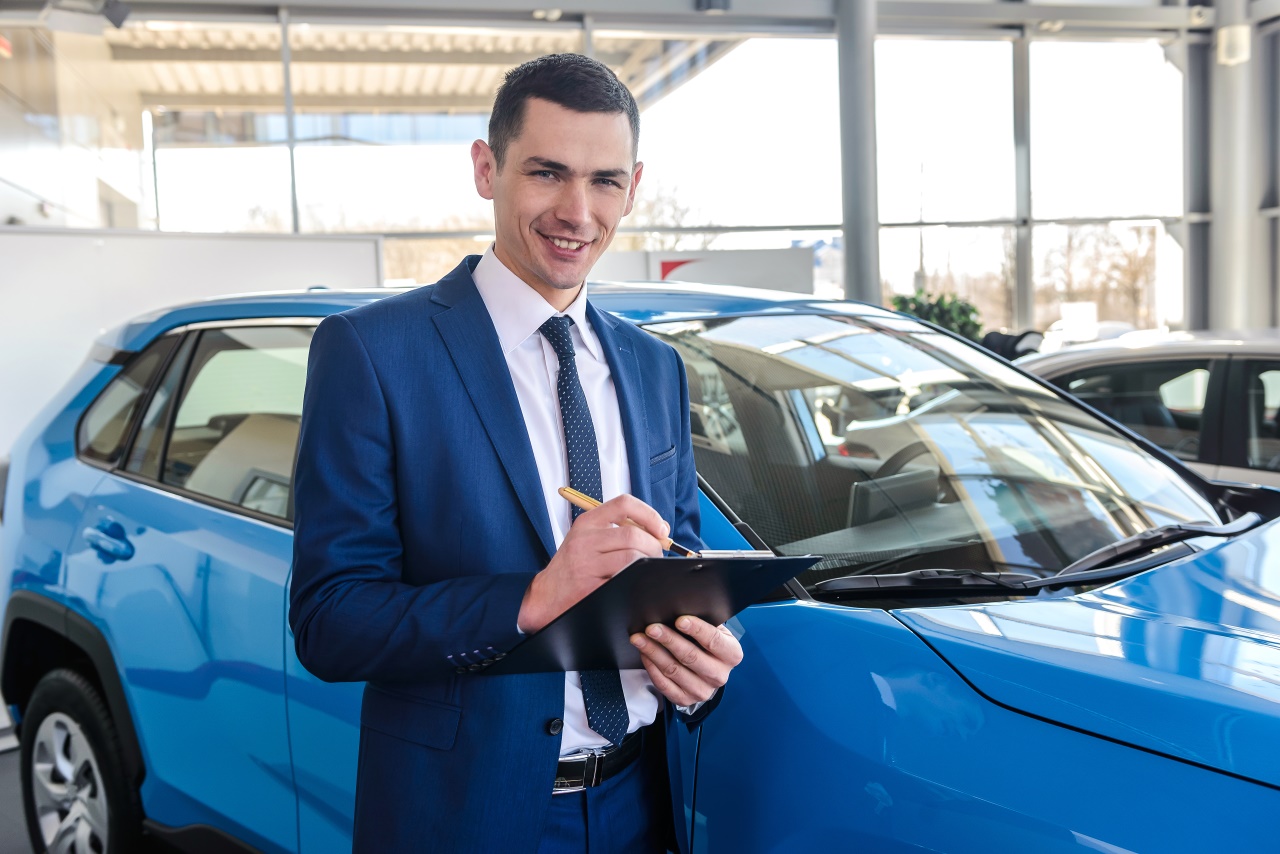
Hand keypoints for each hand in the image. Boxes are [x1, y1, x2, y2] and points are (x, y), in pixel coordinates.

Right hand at [517, 494, 667, 632]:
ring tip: (647, 569)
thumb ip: (616, 530)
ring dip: (648, 564)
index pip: (623, 504)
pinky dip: (636, 580)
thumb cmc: (572, 566)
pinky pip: (624, 579)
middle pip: (633, 534)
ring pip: (632, 557)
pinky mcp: (589, 587)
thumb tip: (658, 531)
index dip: (649, 514)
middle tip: (657, 556)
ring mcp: (585, 564)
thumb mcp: (587, 539)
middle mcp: (584, 540)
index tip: (661, 529)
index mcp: (587, 523)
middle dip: (654, 546)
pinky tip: (633, 581)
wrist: (545, 595)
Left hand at [630, 615, 742, 706]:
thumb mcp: (714, 630)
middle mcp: (720, 675)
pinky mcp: (685, 699)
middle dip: (668, 640)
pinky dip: (652, 668)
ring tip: (640, 639)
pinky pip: (664, 684)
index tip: (679, 620)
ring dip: (654, 652)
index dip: (697, 630)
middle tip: (651, 628)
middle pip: (691, 657)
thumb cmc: (708, 644)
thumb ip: (704, 622)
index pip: (714, 641)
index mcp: (731, 655)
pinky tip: (644, 654)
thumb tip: (679, 609)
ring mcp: (702, 690)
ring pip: (674, 670)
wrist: (708, 670)